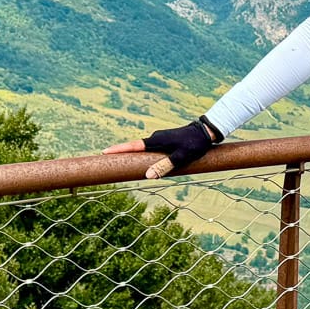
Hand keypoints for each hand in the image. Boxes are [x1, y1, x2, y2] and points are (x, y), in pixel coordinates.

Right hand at [101, 118, 216, 178]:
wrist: (205, 132)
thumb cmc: (194, 145)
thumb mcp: (180, 158)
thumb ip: (164, 166)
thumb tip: (147, 176)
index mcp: (156, 141)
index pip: (132, 146)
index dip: (118, 150)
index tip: (104, 152)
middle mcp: (154, 138)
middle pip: (134, 148)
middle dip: (120, 153)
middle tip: (105, 158)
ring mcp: (159, 139)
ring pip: (143, 150)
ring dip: (132, 155)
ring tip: (120, 162)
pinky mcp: (164, 141)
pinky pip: (150, 150)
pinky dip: (143, 155)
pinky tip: (143, 163)